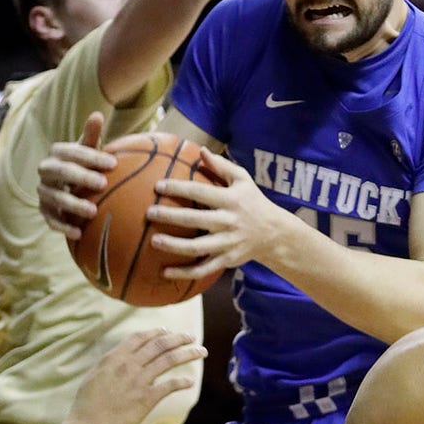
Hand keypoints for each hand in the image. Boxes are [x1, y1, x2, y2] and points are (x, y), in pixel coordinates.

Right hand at [37, 111, 115, 238]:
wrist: (70, 186)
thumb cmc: (84, 164)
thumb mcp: (88, 149)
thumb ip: (91, 135)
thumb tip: (96, 114)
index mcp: (57, 153)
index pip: (71, 152)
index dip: (91, 157)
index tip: (113, 163)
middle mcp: (46, 171)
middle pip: (61, 172)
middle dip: (81, 177)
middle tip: (103, 183)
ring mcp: (44, 192)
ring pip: (54, 198)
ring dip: (72, 204)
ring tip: (93, 212)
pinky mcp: (45, 211)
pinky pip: (51, 220)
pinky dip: (63, 227)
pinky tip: (79, 234)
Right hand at [60, 329, 205, 423]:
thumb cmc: (86, 405)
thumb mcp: (95, 375)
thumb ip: (111, 363)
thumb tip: (123, 356)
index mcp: (115, 357)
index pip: (141, 337)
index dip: (157, 332)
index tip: (168, 331)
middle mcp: (129, 365)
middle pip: (160, 344)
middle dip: (179, 338)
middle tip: (191, 337)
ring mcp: (139, 380)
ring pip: (169, 360)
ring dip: (188, 353)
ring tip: (201, 351)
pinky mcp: (146, 398)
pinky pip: (169, 385)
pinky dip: (182, 382)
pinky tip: (190, 382)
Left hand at [146, 148, 297, 279]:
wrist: (274, 233)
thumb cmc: (253, 201)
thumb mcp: (243, 179)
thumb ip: (222, 165)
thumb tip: (200, 150)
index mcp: (230, 200)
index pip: (201, 192)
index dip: (179, 188)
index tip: (158, 186)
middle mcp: (228, 222)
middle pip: (195, 220)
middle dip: (170, 216)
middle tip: (149, 213)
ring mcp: (227, 243)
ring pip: (197, 247)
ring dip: (174, 245)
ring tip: (154, 241)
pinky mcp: (226, 260)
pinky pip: (203, 269)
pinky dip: (184, 273)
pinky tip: (165, 272)